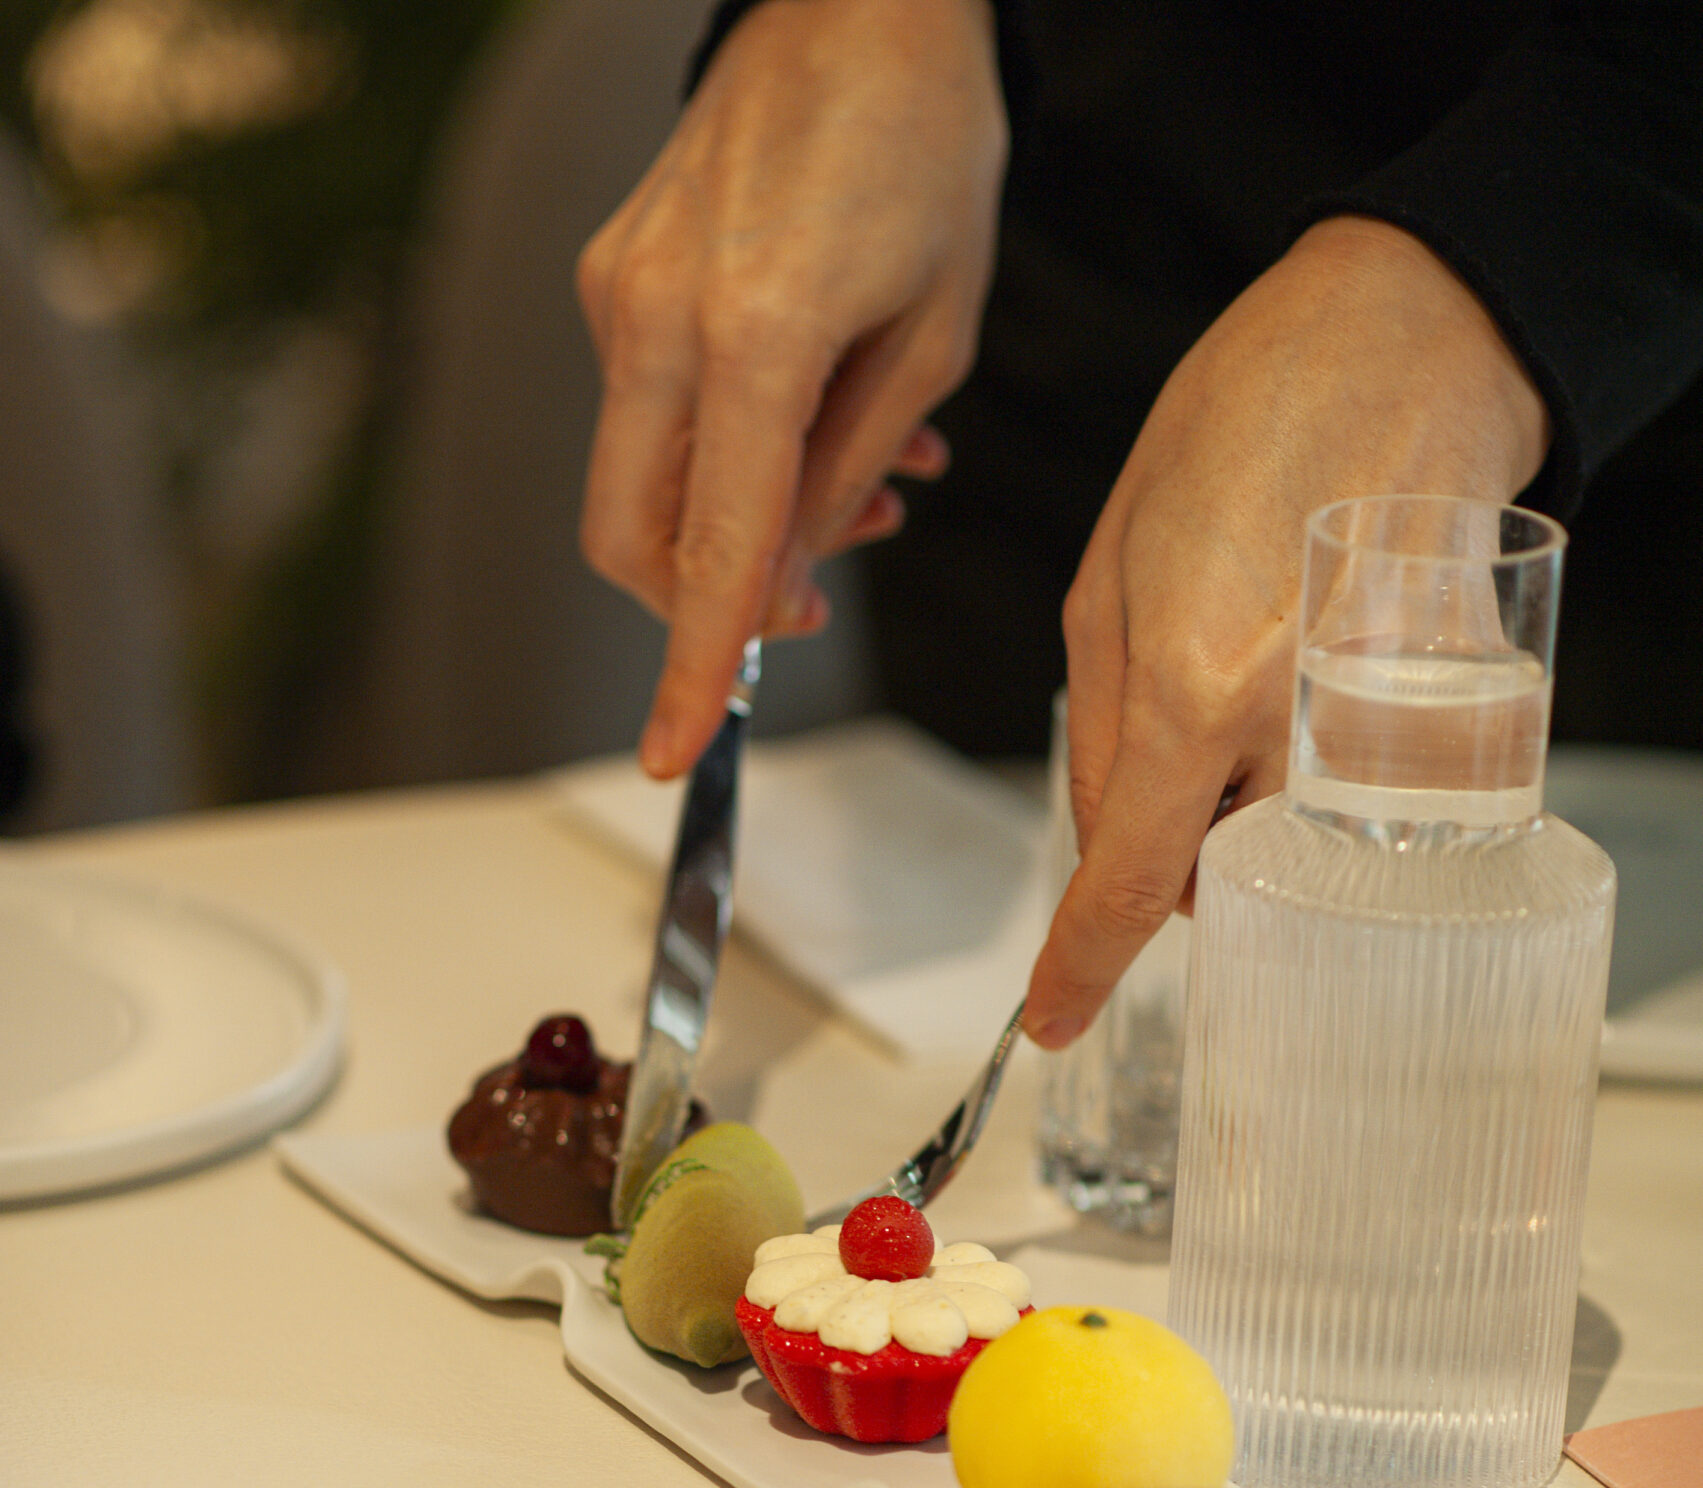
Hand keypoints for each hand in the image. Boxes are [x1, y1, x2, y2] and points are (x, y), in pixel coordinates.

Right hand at [577, 0, 1006, 777]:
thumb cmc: (921, 143)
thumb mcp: (929, 334)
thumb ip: (845, 473)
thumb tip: (782, 579)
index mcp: (753, 333)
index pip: (713, 549)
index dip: (691, 666)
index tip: (673, 750)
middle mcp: (656, 313)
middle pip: (633, 537)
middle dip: (713, 598)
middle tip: (817, 594)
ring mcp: (619, 290)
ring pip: (644, 481)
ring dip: (736, 519)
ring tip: (865, 480)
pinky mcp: (612, 273)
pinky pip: (649, 410)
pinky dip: (722, 449)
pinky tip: (813, 414)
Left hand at [1023, 217, 1551, 1046]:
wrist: (1410, 339)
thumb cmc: (1244, 424)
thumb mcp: (1104, 571)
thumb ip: (1094, 731)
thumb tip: (1100, 850)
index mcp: (1186, 687)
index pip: (1126, 885)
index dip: (1078, 969)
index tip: (1049, 1018)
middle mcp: (1290, 725)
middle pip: (1210, 877)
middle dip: (1174, 845)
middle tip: (1179, 729)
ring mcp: (1378, 726)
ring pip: (1284, 849)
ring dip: (1247, 806)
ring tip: (1254, 679)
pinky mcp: (1445, 715)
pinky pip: (1358, 800)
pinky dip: (1321, 769)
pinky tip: (1318, 667)